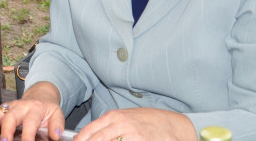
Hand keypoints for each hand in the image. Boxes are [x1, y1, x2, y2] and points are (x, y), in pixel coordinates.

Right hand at [0, 83, 65, 140]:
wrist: (40, 95)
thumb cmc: (47, 109)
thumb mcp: (57, 114)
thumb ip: (57, 125)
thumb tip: (55, 136)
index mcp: (35, 108)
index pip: (30, 121)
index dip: (28, 133)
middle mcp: (19, 106)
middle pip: (10, 116)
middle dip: (6, 130)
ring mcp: (9, 106)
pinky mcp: (2, 108)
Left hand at [73, 108, 194, 140]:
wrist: (175, 126)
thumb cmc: (150, 121)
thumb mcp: (127, 117)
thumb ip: (110, 125)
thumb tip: (91, 134)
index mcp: (114, 116)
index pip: (90, 130)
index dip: (80, 140)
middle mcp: (120, 124)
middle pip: (96, 139)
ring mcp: (131, 135)